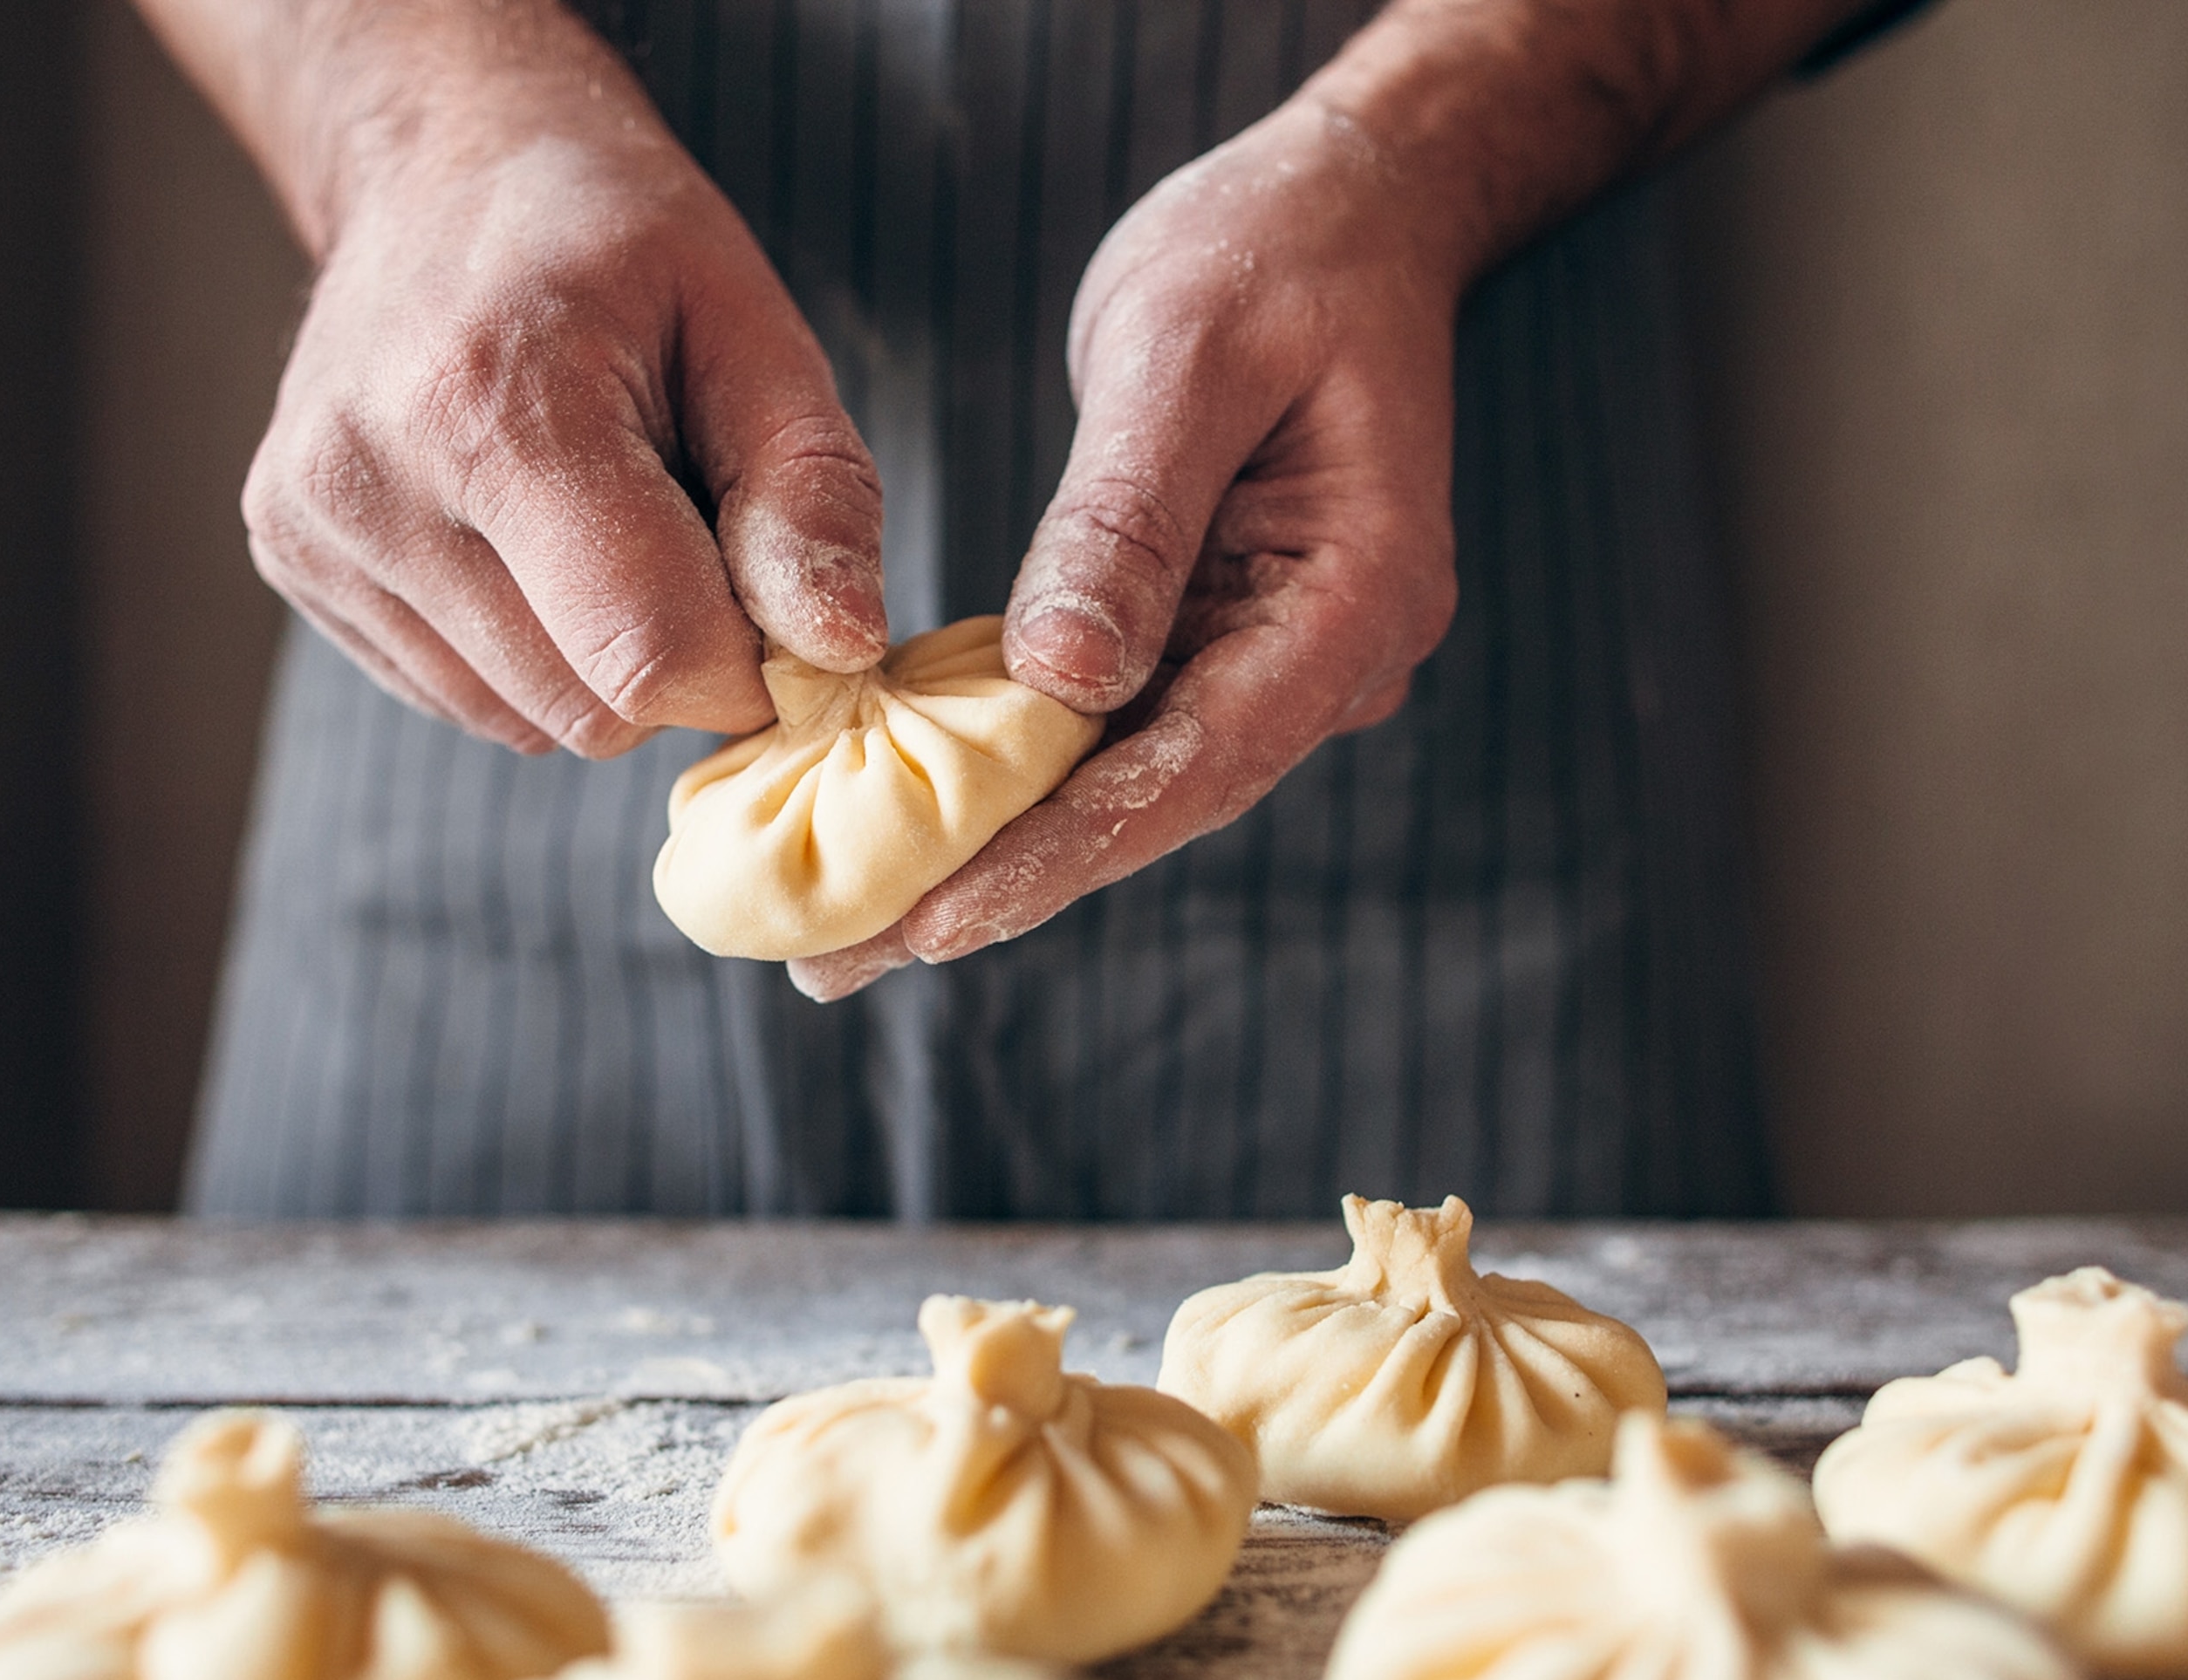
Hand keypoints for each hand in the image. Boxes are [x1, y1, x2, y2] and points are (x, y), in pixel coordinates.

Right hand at [228, 7, 882, 754]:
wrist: (440, 161)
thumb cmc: (612, 240)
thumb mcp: (750, 324)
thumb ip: (812, 489)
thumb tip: (842, 647)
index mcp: (492, 406)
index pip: (650, 653)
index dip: (750, 665)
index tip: (774, 597)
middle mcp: (374, 484)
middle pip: (594, 708)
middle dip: (678, 652)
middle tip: (685, 526)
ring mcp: (316, 535)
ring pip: (531, 724)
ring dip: (602, 659)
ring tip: (598, 518)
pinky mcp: (294, 567)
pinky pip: (469, 701)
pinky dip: (533, 653)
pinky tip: (527, 538)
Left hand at [788, 99, 1463, 998]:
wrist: (1353, 210)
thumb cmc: (1277, 252)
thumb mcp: (1183, 354)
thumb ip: (1126, 521)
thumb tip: (1058, 683)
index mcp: (1354, 599)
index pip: (1195, 763)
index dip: (1059, 852)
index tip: (930, 918)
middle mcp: (1331, 659)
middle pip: (1152, 803)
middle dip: (996, 884)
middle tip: (833, 961)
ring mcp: (1280, 656)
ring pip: (1125, 780)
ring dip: (990, 847)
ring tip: (842, 923)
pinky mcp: (1220, 635)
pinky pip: (1112, 721)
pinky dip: (1008, 767)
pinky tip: (899, 810)